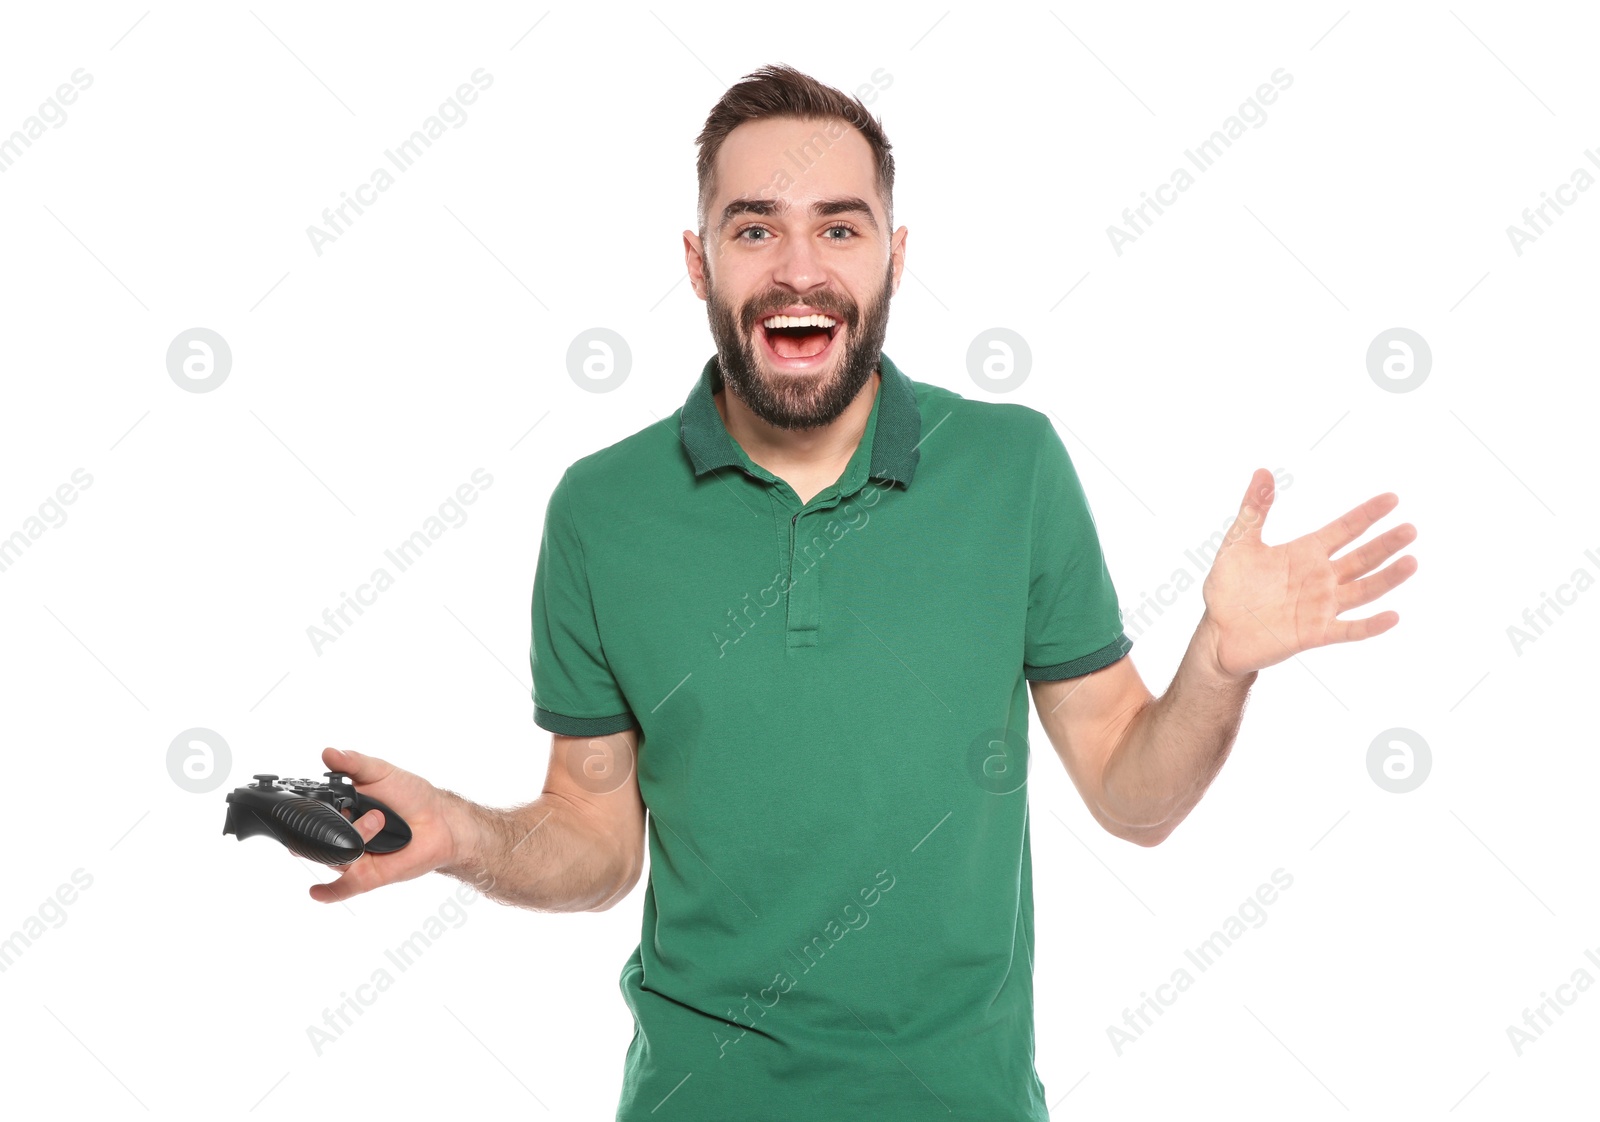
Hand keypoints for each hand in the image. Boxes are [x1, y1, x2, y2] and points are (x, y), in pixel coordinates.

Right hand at [309, 747, 463, 903]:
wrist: (440, 820)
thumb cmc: (411, 795)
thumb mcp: (381, 772)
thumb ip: (353, 764)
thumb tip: (328, 753)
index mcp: (338, 811)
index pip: (310, 814)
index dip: (304, 811)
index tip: (302, 802)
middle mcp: (340, 836)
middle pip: (316, 839)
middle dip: (325, 827)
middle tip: (351, 811)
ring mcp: (353, 857)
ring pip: (335, 856)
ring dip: (356, 836)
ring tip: (379, 819)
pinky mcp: (368, 876)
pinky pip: (343, 888)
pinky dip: (327, 892)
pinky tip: (316, 891)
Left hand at [1200, 469, 1417, 678]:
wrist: (1217, 631)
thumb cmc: (1228, 587)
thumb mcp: (1239, 543)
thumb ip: (1254, 509)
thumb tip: (1263, 471)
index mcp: (1306, 552)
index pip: (1345, 529)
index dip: (1367, 514)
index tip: (1392, 499)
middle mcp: (1320, 578)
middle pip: (1362, 558)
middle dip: (1386, 544)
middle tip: (1410, 529)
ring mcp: (1320, 606)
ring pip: (1363, 590)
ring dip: (1387, 579)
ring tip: (1411, 562)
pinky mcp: (1314, 633)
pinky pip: (1348, 630)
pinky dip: (1370, 625)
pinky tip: (1392, 616)